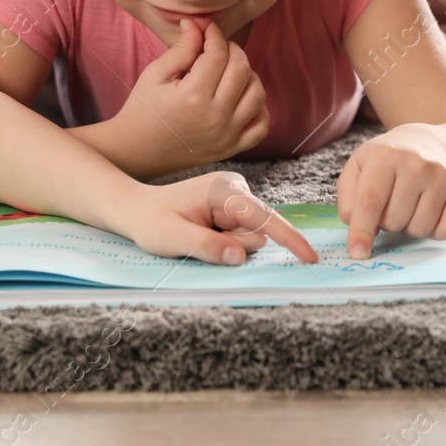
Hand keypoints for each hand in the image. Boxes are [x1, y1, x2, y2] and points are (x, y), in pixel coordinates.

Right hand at [114, 19, 268, 168]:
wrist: (138, 151)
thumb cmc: (143, 110)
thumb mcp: (155, 75)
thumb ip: (180, 49)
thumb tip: (197, 24)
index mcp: (193, 96)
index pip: (218, 54)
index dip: (215, 35)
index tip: (209, 30)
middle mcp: (215, 117)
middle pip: (242, 70)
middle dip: (233, 50)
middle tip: (219, 48)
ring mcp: (227, 135)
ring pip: (258, 94)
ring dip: (248, 76)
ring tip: (230, 72)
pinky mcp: (231, 148)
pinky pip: (262, 126)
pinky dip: (259, 108)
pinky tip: (241, 98)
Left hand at [120, 171, 316, 265]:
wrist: (135, 208)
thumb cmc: (150, 221)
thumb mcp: (173, 238)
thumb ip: (208, 246)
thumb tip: (240, 256)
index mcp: (224, 190)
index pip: (265, 218)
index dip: (289, 240)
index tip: (310, 257)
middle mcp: (235, 188)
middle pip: (257, 232)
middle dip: (235, 247)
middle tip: (196, 240)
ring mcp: (235, 196)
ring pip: (249, 236)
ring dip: (228, 245)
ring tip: (195, 234)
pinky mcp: (233, 207)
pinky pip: (241, 234)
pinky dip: (226, 242)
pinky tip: (202, 233)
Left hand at [337, 124, 445, 257]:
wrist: (427, 144)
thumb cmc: (386, 162)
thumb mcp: (357, 169)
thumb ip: (349, 199)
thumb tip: (357, 227)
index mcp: (384, 156)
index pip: (370, 202)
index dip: (362, 231)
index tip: (357, 253)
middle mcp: (417, 163)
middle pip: (394, 221)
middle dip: (386, 222)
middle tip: (391, 203)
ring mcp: (443, 176)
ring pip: (419, 229)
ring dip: (409, 227)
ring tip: (409, 205)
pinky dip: (435, 231)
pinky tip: (429, 211)